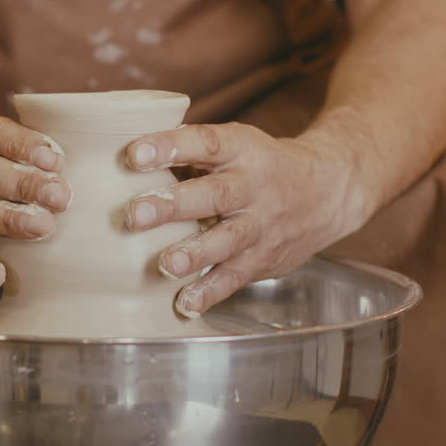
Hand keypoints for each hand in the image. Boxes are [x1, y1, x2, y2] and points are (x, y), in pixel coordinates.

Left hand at [124, 123, 375, 315]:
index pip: (205, 142)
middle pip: (215, 195)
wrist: (327, 192)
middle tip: (135, 213)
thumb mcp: (235, 144)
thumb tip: (118, 157)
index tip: (134, 153)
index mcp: (241, 149)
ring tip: (164, 264)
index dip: (170, 146)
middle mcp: (253, 186)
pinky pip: (236, 277)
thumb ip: (187, 152)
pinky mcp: (262, 259)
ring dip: (194, 253)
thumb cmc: (260, 165)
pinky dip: (210, 292)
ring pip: (228, 240)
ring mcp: (261, 225)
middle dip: (174, 205)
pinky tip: (183, 303)